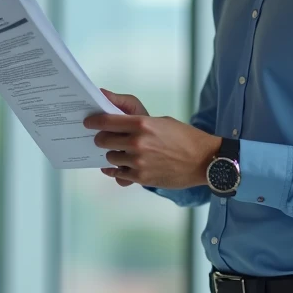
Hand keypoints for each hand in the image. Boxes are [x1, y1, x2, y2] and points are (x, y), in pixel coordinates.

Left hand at [87, 90, 221, 189]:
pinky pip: (119, 174)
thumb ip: (136, 119)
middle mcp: (137, 143)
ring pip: (110, 158)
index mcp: (142, 124)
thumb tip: (115, 115)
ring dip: (112, 155)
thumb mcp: (160, 121)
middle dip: (101, 139)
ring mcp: (138, 161)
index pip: (107, 121)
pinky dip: (118, 170)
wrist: (204, 160)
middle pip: (103, 140)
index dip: (93, 121)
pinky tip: (121, 167)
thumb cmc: (184, 138)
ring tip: (120, 153)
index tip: (88, 122)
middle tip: (102, 139)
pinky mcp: (142, 178)